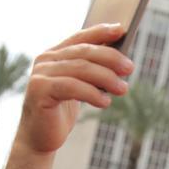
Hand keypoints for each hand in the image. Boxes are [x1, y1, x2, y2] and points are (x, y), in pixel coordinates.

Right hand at [16, 24, 133, 154]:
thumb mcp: (79, 87)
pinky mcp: (40, 90)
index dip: (100, 32)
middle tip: (130, 68)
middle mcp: (45, 60)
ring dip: (106, 78)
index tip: (122, 30)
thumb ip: (90, 71)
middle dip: (110, 58)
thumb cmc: (61, 111)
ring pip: (81, 69)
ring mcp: (41, 74)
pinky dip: (92, 93)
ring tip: (123, 89)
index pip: (79, 37)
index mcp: (54, 54)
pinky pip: (72, 87)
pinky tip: (105, 102)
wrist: (39, 138)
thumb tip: (120, 59)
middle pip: (84, 52)